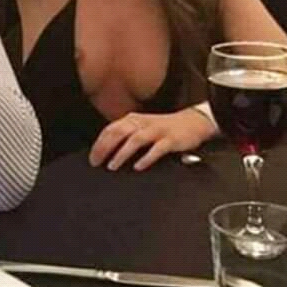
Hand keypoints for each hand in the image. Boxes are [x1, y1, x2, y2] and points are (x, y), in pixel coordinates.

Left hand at [89, 109, 217, 171]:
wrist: (194, 122)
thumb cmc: (164, 127)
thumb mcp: (142, 126)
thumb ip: (126, 134)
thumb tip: (107, 149)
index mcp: (134, 119)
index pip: (111, 129)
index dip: (99, 144)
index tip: (92, 158)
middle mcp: (143, 123)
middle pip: (119, 133)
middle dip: (105, 148)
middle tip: (97, 163)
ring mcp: (157, 130)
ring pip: (136, 140)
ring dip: (122, 153)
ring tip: (113, 166)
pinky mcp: (171, 139)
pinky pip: (157, 148)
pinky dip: (147, 157)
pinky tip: (138, 166)